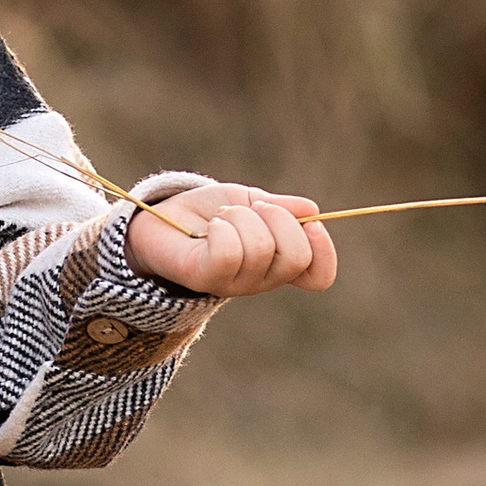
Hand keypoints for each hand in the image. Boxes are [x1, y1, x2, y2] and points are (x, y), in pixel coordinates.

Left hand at [124, 181, 336, 298]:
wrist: (161, 219)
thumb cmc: (208, 213)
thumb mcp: (250, 201)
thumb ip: (281, 208)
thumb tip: (312, 210)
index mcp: (278, 262)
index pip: (319, 276)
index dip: (324, 251)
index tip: (311, 224)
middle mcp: (261, 279)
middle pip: (296, 257)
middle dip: (277, 218)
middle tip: (252, 208)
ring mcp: (234, 284)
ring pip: (260, 247)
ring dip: (241, 217)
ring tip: (222, 217)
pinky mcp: (205, 278)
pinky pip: (229, 252)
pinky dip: (222, 227)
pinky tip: (210, 228)